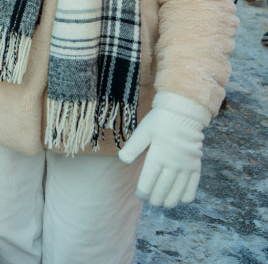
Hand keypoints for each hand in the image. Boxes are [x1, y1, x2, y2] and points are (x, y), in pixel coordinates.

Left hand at [118, 92, 211, 207]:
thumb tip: (122, 160)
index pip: (149, 181)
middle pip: (163, 189)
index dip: (143, 191)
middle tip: (150, 201)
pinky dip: (186, 196)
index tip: (139, 195)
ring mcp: (186, 166)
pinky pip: (193, 187)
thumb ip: (133, 147)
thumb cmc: (159, 122)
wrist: (183, 114)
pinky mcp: (195, 166)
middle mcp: (173, 164)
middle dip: (155, 199)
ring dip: (169, 201)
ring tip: (162, 203)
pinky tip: (179, 198)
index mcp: (158, 156)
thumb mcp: (142, 131)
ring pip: (177, 192)